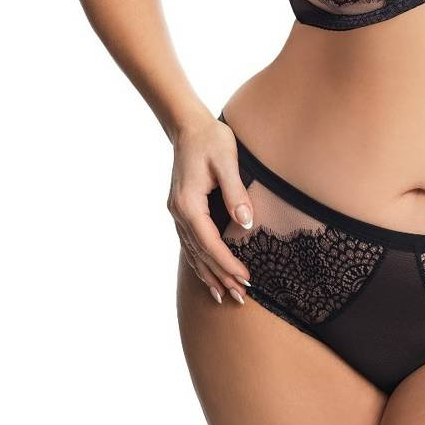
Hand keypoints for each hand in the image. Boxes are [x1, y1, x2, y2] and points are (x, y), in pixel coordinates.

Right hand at [168, 112, 253, 303]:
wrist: (188, 127)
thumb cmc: (211, 140)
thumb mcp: (226, 161)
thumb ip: (236, 192)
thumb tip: (246, 222)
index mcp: (188, 204)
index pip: (210, 243)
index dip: (228, 263)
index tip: (246, 278)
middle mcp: (178, 213)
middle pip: (200, 254)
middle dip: (221, 277)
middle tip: (241, 298)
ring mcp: (177, 214)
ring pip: (193, 254)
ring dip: (210, 276)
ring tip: (226, 297)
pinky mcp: (182, 212)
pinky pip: (191, 246)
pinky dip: (200, 264)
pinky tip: (210, 277)